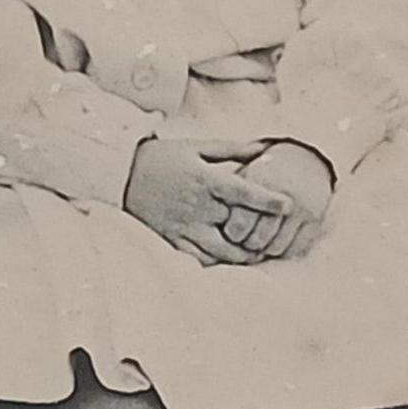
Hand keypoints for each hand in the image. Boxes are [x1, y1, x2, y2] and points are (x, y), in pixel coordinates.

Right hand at [122, 137, 290, 264]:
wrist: (118, 175)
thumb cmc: (160, 157)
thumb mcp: (196, 147)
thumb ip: (232, 150)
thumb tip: (264, 148)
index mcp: (205, 180)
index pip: (244, 193)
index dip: (268, 201)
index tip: (289, 205)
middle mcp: (197, 206)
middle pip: (238, 226)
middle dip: (260, 233)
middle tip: (279, 236)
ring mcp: (183, 226)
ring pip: (222, 250)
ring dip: (243, 254)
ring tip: (258, 253)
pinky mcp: (171, 240)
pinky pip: (199, 258)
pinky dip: (217, 261)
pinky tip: (228, 258)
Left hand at [220, 141, 338, 260]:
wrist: (307, 158)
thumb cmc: (266, 170)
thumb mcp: (245, 171)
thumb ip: (227, 192)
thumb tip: (209, 223)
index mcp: (259, 178)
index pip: (239, 222)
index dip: (231, 234)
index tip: (229, 234)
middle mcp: (282, 192)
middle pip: (256, 239)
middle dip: (246, 245)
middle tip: (243, 243)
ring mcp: (301, 207)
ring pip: (275, 248)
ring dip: (264, 251)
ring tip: (258, 244)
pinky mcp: (315, 218)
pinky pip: (296, 248)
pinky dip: (284, 251)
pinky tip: (276, 244)